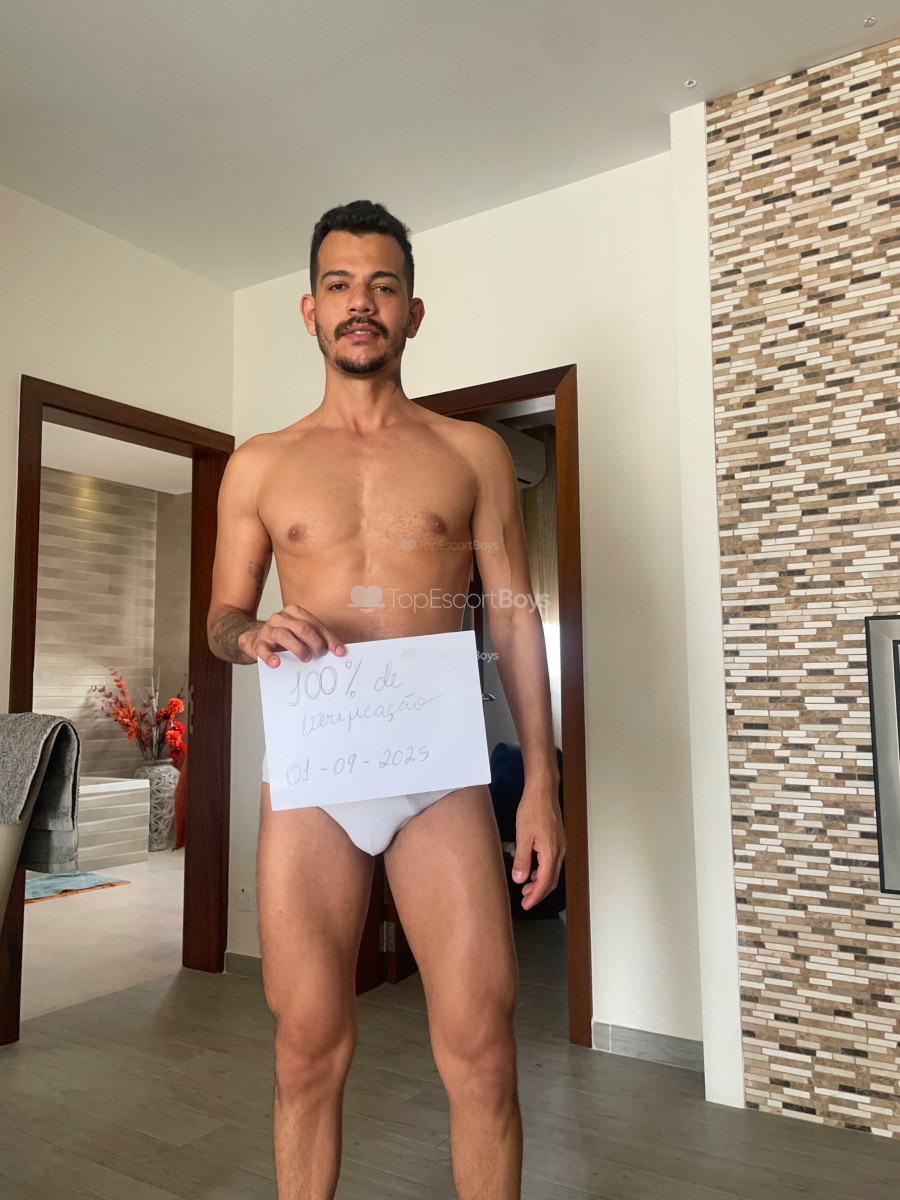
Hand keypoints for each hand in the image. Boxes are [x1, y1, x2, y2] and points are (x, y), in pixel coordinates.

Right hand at [241, 605, 345, 667]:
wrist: (255, 639)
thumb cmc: (284, 637)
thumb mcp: (300, 634)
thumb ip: (318, 638)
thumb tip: (339, 650)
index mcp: (294, 612)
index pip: (315, 624)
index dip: (329, 638)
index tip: (339, 651)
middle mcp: (280, 618)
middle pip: (301, 628)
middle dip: (315, 642)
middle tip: (321, 654)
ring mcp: (268, 630)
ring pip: (284, 635)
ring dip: (298, 648)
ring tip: (306, 658)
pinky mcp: (258, 643)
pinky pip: (263, 649)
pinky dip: (270, 657)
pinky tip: (277, 663)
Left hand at [511, 793, 565, 910]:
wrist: (543, 790)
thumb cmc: (533, 808)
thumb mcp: (523, 835)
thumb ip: (522, 859)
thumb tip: (520, 879)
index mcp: (551, 853)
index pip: (544, 883)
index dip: (535, 896)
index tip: (526, 904)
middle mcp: (559, 851)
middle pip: (551, 880)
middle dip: (539, 893)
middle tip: (526, 900)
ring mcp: (560, 845)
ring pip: (553, 871)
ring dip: (541, 882)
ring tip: (527, 887)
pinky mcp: (557, 839)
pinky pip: (552, 861)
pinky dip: (543, 870)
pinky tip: (533, 869)